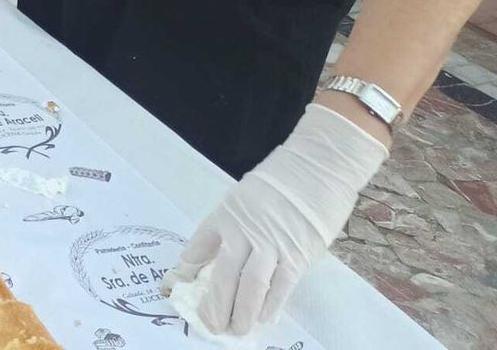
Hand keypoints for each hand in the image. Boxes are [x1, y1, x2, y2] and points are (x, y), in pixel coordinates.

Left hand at [166, 104, 387, 338]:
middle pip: (223, 275)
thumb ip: (235, 224)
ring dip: (241, 313)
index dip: (188, 270)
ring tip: (235, 330)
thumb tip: (222, 253)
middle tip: (210, 325)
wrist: (318, 165)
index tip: (178, 288)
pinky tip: (263, 319)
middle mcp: (243, 231)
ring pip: (250, 286)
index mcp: (226, 214)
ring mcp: (271, 244)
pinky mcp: (298, 254)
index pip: (199, 247)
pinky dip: (270, 306)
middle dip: (215, 304)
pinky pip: (281, 286)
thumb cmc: (282, 179)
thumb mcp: (245, 196)